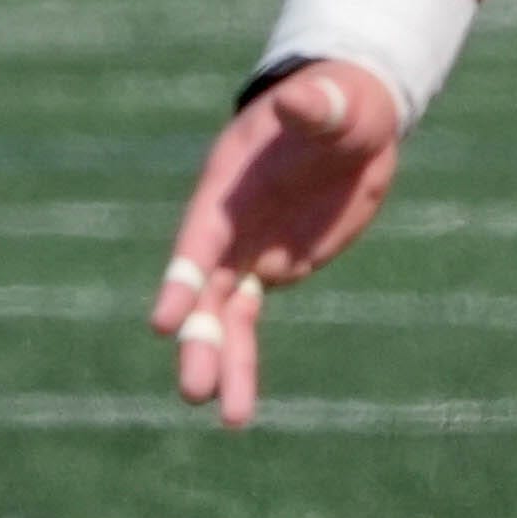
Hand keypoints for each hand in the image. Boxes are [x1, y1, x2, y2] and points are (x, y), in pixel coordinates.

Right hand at [148, 62, 406, 427]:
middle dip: (200, 339)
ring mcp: (247, 249)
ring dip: (223, 362)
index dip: (182, 279)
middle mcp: (228, 224)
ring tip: (227, 418)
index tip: (165, 322)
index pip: (199, 238)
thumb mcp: (336, 103)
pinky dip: (242, 357)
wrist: (351, 121)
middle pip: (204, 290)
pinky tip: (238, 404)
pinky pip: (247, 317)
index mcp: (230, 185)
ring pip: (224, 315)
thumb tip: (303, 99)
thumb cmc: (340, 103)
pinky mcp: (272, 267)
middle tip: (194, 390)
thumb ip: (316, 106)